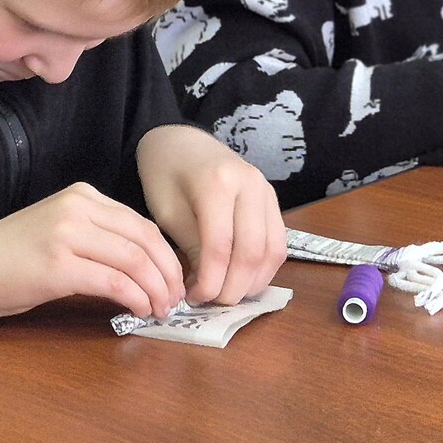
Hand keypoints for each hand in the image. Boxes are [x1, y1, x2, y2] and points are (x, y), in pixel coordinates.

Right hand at [0, 183, 184, 320]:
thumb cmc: (14, 257)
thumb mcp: (62, 231)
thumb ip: (100, 236)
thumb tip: (148, 265)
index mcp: (83, 196)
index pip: (142, 223)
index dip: (167, 255)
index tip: (176, 280)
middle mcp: (78, 208)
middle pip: (145, 239)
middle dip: (168, 273)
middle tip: (176, 300)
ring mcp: (67, 234)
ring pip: (134, 260)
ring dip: (156, 289)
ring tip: (161, 310)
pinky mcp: (58, 265)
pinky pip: (114, 282)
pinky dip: (135, 298)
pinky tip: (139, 311)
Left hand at [136, 125, 286, 306]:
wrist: (181, 140)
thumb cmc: (165, 173)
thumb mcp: (167, 211)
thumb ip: (191, 246)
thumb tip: (209, 287)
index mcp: (217, 183)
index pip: (221, 246)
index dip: (210, 281)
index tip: (194, 298)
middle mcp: (250, 185)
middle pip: (251, 252)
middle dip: (232, 287)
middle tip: (211, 302)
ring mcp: (267, 191)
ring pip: (272, 251)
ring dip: (252, 282)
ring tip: (226, 294)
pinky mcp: (273, 200)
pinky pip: (278, 243)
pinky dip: (264, 269)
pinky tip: (243, 280)